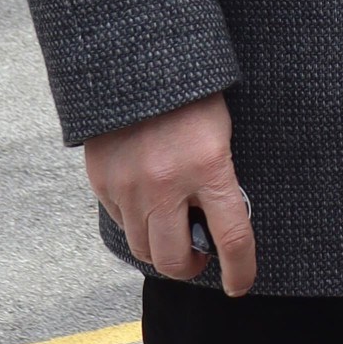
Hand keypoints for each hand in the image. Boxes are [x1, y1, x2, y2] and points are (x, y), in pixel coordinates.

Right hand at [84, 92, 255, 295]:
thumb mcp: (220, 130)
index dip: (239, 269)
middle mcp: (166, 183)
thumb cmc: (192, 92)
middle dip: (190, 267)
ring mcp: (129, 185)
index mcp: (209, 165)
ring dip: (160, 250)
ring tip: (173, 232)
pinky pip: (121, 221)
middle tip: (200, 256)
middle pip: (174, 260)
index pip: (231, 236)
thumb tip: (214, 221)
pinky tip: (148, 203)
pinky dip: (136, 223)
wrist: (139, 58)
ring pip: (142, 248)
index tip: (239, 285)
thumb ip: (217, 177)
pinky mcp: (103, 181)